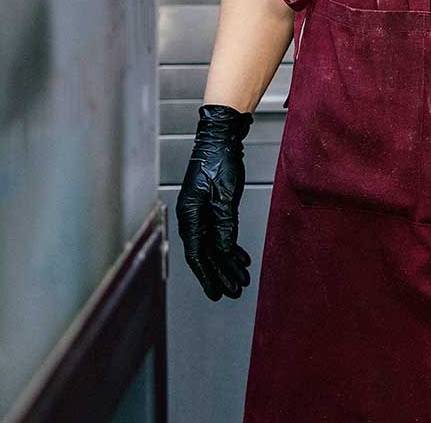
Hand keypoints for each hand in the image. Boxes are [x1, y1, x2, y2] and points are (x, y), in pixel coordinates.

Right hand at [176, 104, 252, 301]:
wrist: (221, 138)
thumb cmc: (218, 161)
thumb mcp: (223, 195)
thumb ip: (223, 224)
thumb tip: (224, 250)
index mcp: (190, 215)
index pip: (197, 253)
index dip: (207, 275)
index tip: (217, 291)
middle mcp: (193, 217)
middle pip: (207, 253)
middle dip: (221, 274)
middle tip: (234, 291)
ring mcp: (203, 212)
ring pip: (215, 245)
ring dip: (228, 263)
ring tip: (241, 279)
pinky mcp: (214, 207)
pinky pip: (221, 233)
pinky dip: (231, 247)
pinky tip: (240, 258)